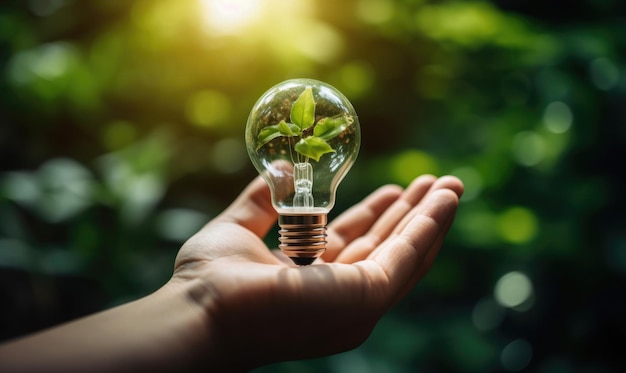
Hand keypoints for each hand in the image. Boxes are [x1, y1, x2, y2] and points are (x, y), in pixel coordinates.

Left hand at [171, 174, 462, 369]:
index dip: (376, 216)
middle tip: (436, 184)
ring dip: (431, 218)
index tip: (394, 190)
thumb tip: (281, 169)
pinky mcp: (365, 298)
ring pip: (405, 254)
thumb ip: (262, 201)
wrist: (201, 312)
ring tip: (451, 186)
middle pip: (386, 248)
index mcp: (312, 283)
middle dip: (413, 215)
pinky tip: (444, 202)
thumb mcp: (240, 229)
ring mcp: (355, 303)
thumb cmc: (210, 281)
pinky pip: (406, 257)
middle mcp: (339, 297)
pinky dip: (428, 227)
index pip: (354, 246)